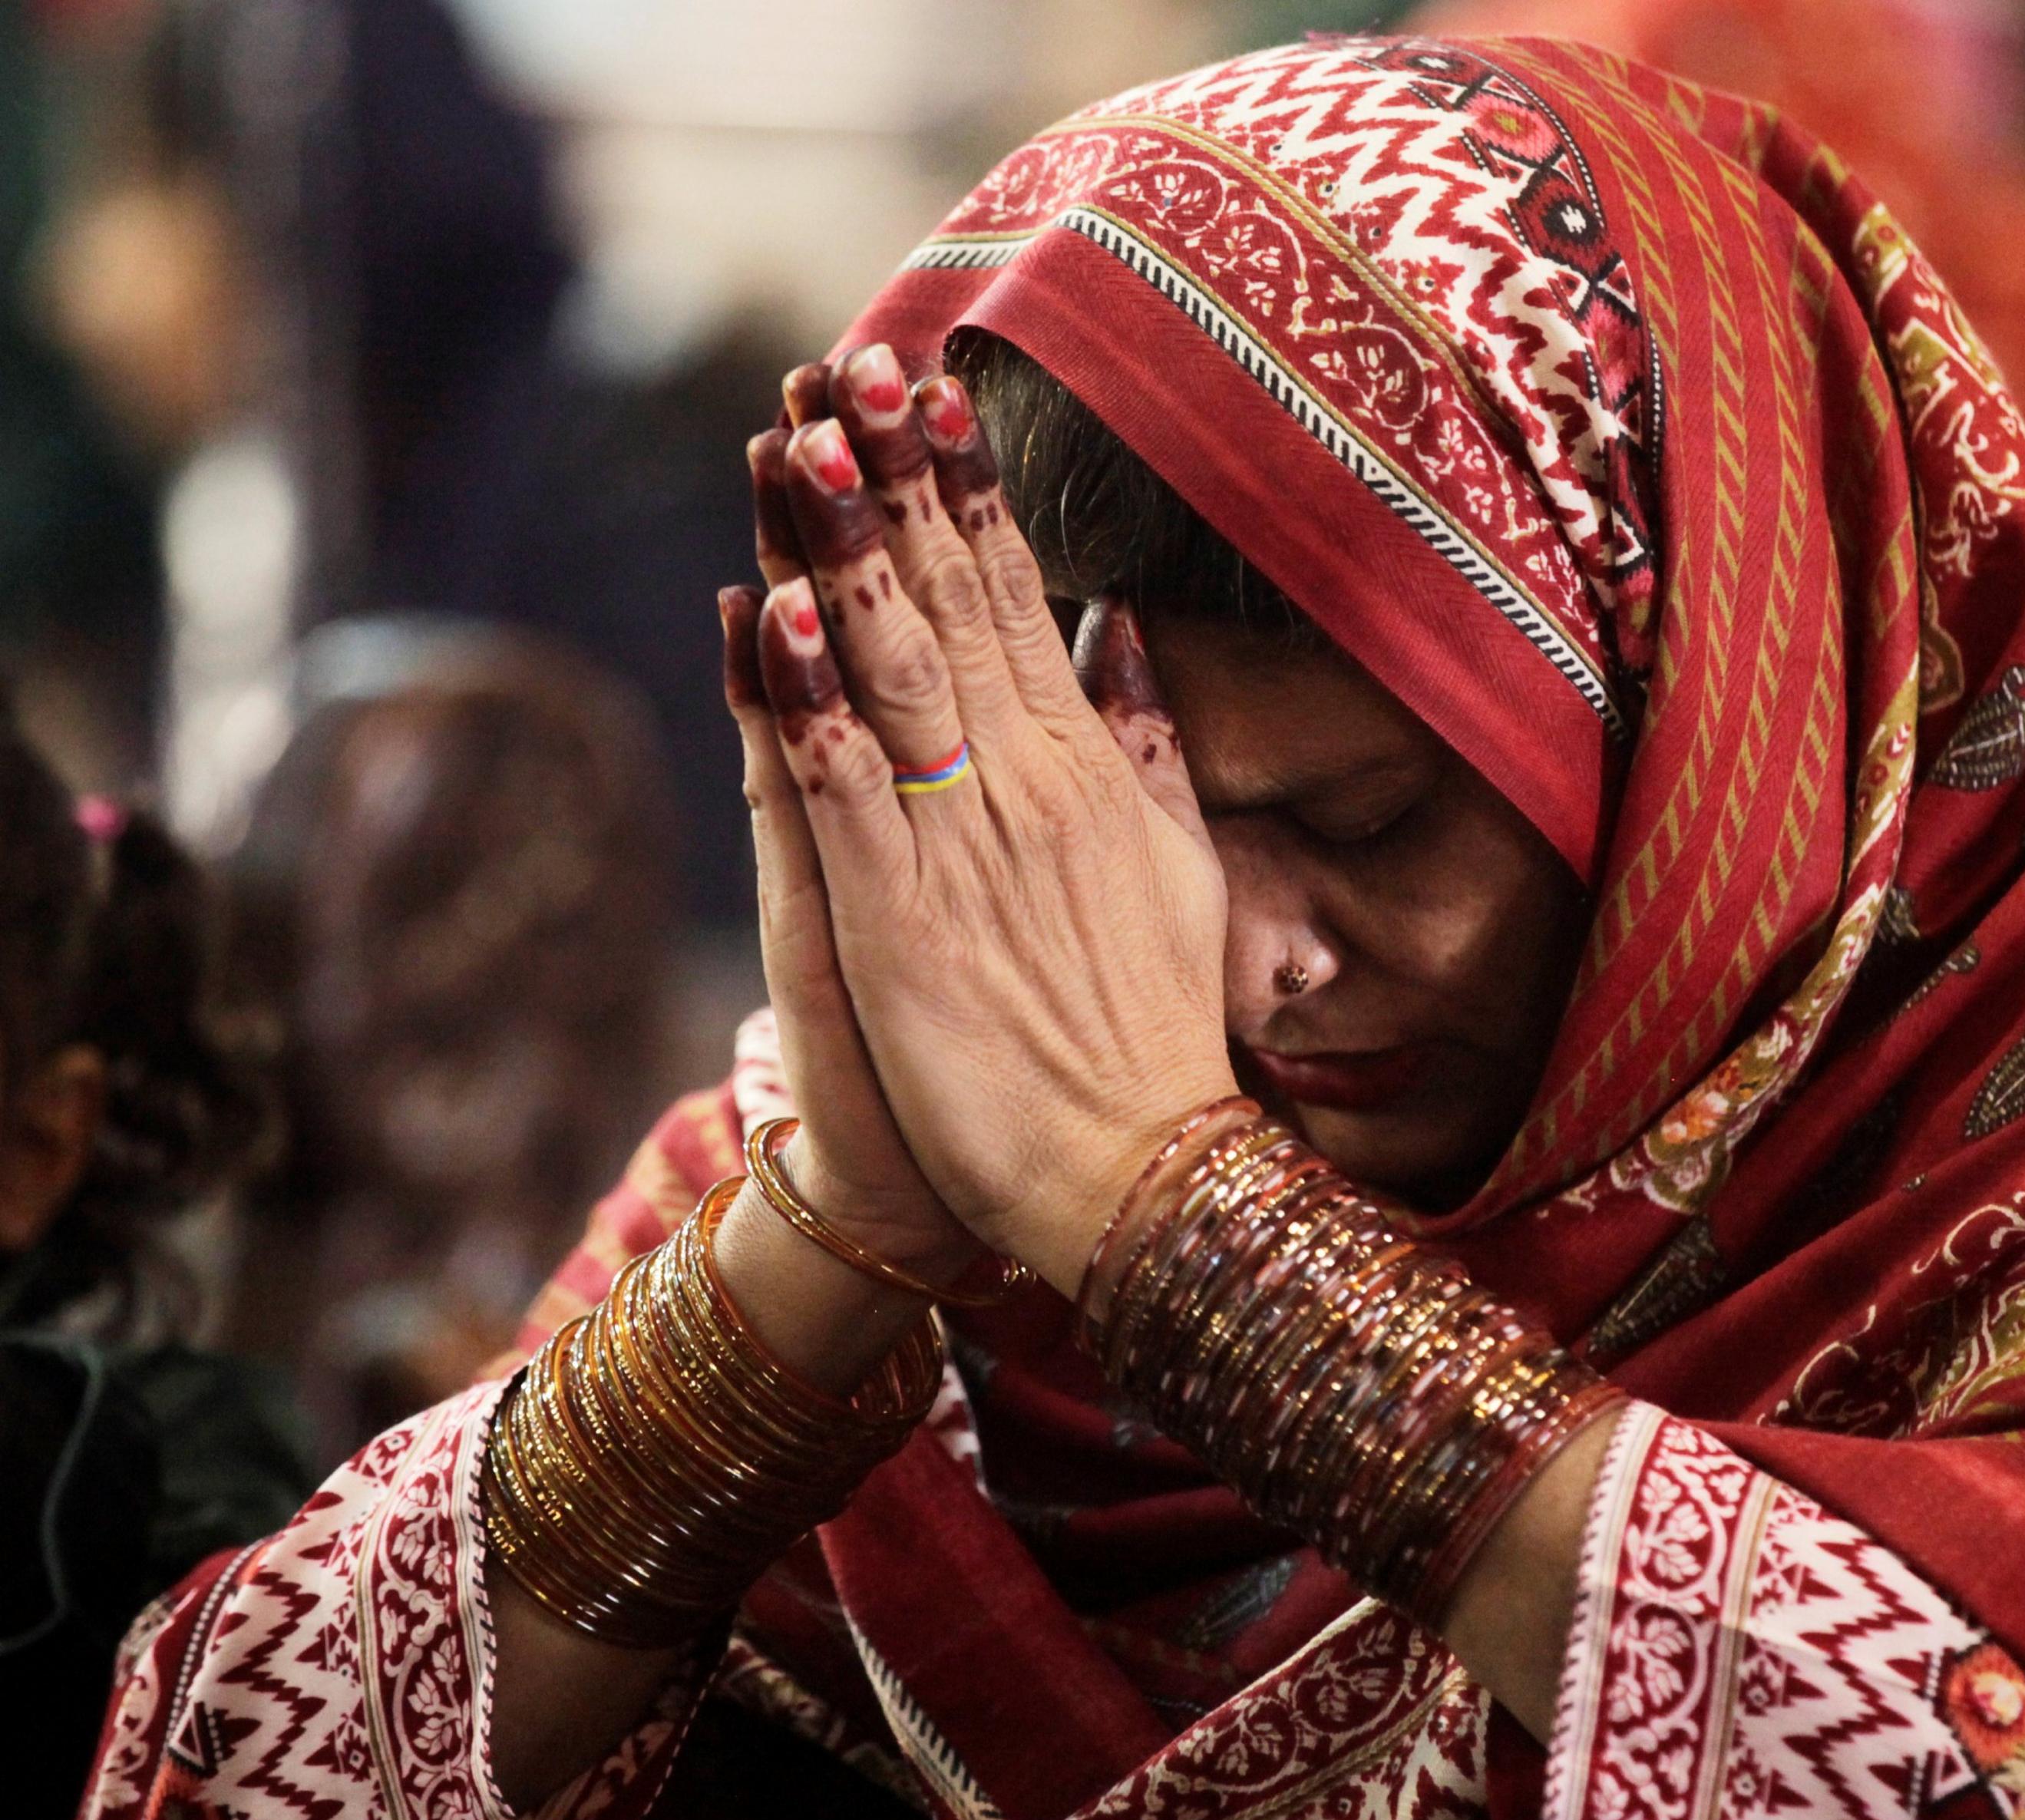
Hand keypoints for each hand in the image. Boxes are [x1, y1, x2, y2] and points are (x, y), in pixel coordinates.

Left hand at [751, 344, 1236, 1289]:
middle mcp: (1027, 785)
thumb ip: (1151, 744)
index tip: (930, 391)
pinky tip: (768, 614)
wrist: (1138, 1172)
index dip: (966, 491)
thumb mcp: (1181, 869)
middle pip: (948, 606)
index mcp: (1089, 769)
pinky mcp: (901, 918)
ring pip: (888, 669)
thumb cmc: (1154, 1032)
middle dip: (893, 481)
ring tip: (797, 442)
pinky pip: (843, 787)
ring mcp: (963, 846)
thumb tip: (1130, 631)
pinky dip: (803, 701)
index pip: (1019, 598)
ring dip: (836, 551)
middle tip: (846, 366)